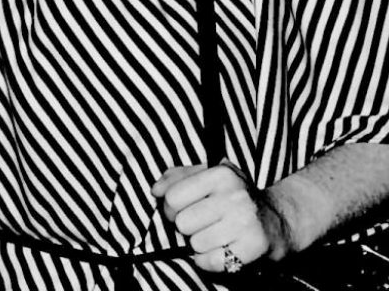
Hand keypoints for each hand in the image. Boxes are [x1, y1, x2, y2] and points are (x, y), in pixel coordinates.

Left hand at [153, 163, 290, 273]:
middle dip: (187, 227)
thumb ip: (177, 177)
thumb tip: (155, 191)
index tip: (183, 209)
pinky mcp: (254, 246)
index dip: (170, 207)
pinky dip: (209, 261)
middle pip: (182, 223)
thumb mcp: (209, 175)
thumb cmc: (233, 196)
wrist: (279, 220)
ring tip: (215, 236)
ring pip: (195, 243)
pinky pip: (211, 261)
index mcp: (221, 173)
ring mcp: (246, 222)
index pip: (173, 197)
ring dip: (200, 244)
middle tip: (202, 224)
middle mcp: (235, 196)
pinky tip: (220, 250)